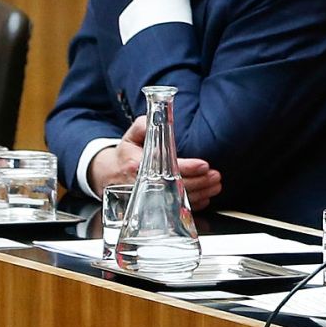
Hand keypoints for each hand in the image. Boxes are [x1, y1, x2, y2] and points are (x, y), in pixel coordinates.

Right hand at [89, 116, 223, 210]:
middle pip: (175, 186)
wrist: (109, 175)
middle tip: (215, 176)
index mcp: (136, 164)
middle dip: (199, 182)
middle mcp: (141, 184)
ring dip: (200, 194)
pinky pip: (174, 210)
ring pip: (177, 200)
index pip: (166, 167)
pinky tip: (205, 197)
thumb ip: (146, 124)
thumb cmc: (126, 153)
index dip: (187, 167)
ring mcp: (146, 199)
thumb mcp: (132, 134)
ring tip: (215, 185)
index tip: (203, 165)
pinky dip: (192, 205)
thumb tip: (159, 116)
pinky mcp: (151, 208)